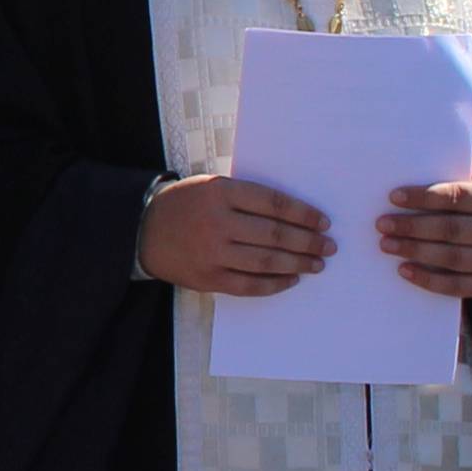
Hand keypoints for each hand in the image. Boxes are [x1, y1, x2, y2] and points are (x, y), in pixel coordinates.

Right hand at [140, 176, 333, 296]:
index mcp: (220, 193)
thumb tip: (294, 214)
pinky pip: (248, 285)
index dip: (303, 214)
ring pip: (265, 261)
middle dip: (308, 241)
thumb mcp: (211, 185)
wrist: (142, 230)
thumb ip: (246, 196)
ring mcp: (212, 253)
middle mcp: (217, 223)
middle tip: (329, 246)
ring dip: (298, 263)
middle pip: (274, 234)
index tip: (324, 221)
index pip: (274, 203)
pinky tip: (291, 279)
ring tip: (317, 264)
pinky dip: (274, 284)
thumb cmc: (185, 204)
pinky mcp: (207, 278)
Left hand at [378, 177, 471, 296]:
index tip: (394, 197)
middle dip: (414, 226)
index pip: (459, 196)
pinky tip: (403, 269)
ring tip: (386, 244)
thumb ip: (446, 193)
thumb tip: (399, 198)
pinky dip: (427, 279)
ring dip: (415, 251)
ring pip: (453, 257)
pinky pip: (455, 286)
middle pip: (453, 229)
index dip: (425, 197)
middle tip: (383, 224)